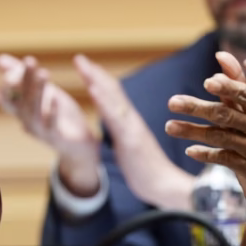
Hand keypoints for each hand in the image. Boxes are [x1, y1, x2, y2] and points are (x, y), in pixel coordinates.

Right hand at [0, 54, 99, 195]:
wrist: (79, 145)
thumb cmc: (59, 116)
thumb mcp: (42, 93)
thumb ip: (23, 77)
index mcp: (21, 109)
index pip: (5, 95)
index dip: (9, 80)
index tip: (21, 63)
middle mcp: (25, 120)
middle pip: (20, 98)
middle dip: (24, 78)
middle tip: (30, 60)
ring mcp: (39, 130)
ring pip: (34, 110)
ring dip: (38, 90)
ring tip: (44, 73)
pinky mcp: (55, 137)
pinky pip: (51, 125)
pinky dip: (53, 111)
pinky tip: (56, 97)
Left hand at [73, 54, 193, 209]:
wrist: (166, 188)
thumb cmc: (150, 174)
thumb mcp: (133, 153)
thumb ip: (127, 140)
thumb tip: (121, 135)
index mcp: (131, 126)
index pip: (115, 98)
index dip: (101, 81)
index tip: (87, 68)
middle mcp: (132, 122)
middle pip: (113, 92)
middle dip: (95, 74)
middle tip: (79, 57)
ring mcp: (132, 129)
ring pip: (113, 99)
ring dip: (97, 80)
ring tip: (83, 65)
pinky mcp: (130, 139)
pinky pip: (114, 117)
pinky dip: (103, 100)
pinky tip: (92, 88)